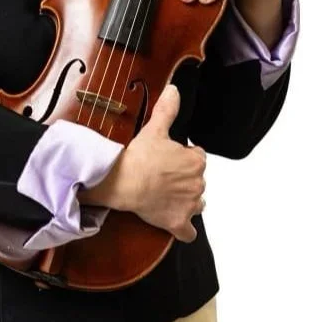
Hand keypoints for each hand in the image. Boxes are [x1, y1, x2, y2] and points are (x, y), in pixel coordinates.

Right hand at [79, 85, 205, 242]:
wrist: (125, 181)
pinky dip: (185, 228)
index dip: (184, 156)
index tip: (170, 157)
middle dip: (184, 178)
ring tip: (167, 194)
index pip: (197, 157)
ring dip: (187, 200)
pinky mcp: (178, 223)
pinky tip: (178, 224)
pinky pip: (189, 231)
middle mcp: (197, 184)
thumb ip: (167, 109)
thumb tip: (174, 90)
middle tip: (164, 174)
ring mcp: (189, 205)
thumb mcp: (154, 128)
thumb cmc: (140, 156)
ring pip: (196, 203)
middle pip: (197, 180)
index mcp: (196, 162)